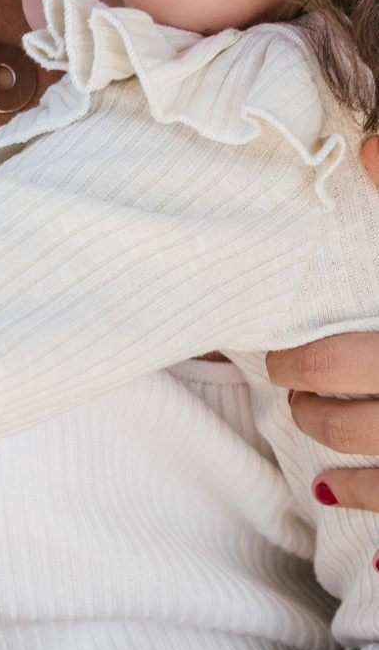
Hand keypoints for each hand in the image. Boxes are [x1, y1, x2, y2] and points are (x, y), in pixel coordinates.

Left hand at [267, 133, 378, 513]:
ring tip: (314, 430)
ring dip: (340, 450)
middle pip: (358, 418)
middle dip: (315, 409)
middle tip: (292, 393)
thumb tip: (368, 149)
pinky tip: (341, 490)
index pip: (345, 362)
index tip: (279, 360)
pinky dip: (370, 500)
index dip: (302, 366)